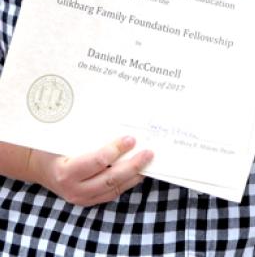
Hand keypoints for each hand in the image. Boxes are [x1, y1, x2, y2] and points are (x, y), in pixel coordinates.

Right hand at [27, 136, 152, 206]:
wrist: (38, 167)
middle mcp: (74, 189)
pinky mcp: (87, 201)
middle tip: (148, 152)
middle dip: (132, 165)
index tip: (131, 139)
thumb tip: (116, 121)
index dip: (116, 150)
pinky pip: (110, 194)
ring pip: (113, 189)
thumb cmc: (52, 147)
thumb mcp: (64, 138)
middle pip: (110, 179)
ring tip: (148, 163)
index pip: (98, 161)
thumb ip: (86, 134)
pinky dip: (126, 183)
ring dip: (133, 176)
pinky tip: (137, 173)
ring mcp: (80, 198)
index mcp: (66, 171)